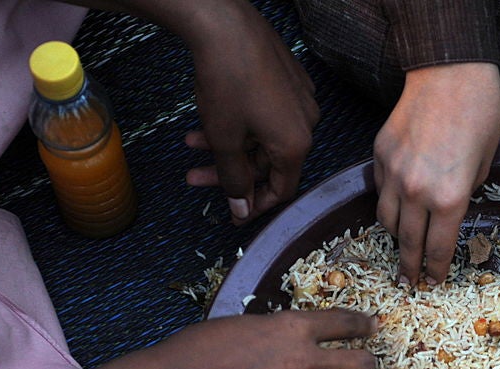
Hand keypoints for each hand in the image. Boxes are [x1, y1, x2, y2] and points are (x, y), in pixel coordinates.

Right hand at [118, 309, 376, 368]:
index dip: (364, 325)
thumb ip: (282, 330)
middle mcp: (305, 362)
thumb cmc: (199, 350)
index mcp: (293, 328)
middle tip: (359, 366)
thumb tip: (303, 336)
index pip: (348, 323)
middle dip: (365, 364)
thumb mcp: (247, 324)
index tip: (370, 328)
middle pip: (364, 365)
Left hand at [182, 1, 318, 223]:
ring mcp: (299, 99)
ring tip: (193, 142)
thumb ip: (234, 179)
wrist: (225, 25)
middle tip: (197, 176)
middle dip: (230, 170)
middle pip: (268, 162)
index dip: (255, 204)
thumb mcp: (225, 140)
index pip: (282, 190)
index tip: (234, 211)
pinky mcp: (289, 78)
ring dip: (228, 144)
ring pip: (262, 136)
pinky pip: (266, 113)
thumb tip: (241, 208)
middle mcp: (306, 124)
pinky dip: (240, 122)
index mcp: (296, 145)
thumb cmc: (227, 80)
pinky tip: (212, 115)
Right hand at [373, 62, 499, 285]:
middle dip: (410, 268)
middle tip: (409, 283)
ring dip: (395, 238)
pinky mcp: (380, 155)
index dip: (436, 271)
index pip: (439, 249)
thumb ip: (468, 190)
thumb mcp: (486, 161)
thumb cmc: (480, 112)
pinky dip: (387, 204)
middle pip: (408, 243)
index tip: (434, 283)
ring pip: (386, 220)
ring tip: (401, 249)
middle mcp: (417, 192)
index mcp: (450, 198)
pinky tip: (395, 209)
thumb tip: (453, 205)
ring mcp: (394, 174)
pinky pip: (380, 191)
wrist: (449, 71)